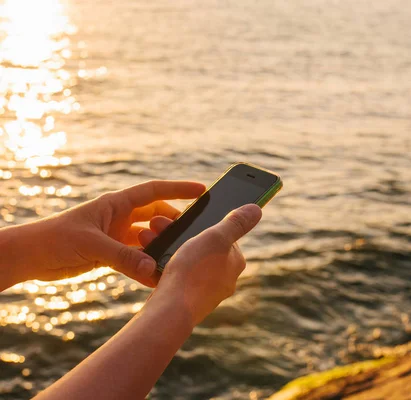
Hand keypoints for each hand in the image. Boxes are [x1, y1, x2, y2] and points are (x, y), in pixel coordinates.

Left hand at [13, 181, 204, 286]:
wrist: (30, 256)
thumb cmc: (56, 239)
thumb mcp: (92, 245)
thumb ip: (124, 258)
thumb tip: (153, 270)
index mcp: (116, 204)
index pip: (155, 191)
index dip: (179, 189)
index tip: (202, 191)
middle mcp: (119, 217)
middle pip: (156, 215)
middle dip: (174, 222)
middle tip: (193, 233)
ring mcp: (116, 236)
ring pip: (148, 239)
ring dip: (161, 247)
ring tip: (178, 257)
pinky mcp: (111, 254)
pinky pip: (136, 259)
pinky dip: (147, 267)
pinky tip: (157, 277)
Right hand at [140, 204, 261, 325]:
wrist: (171, 310)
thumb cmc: (194, 271)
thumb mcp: (216, 237)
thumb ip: (236, 222)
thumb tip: (256, 209)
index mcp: (235, 263)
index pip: (223, 235)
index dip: (202, 224)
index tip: (182, 218)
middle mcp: (224, 279)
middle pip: (201, 248)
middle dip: (179, 234)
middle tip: (158, 224)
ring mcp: (204, 292)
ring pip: (184, 261)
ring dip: (166, 246)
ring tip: (147, 237)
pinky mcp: (185, 300)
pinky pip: (173, 277)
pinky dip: (160, 266)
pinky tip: (149, 260)